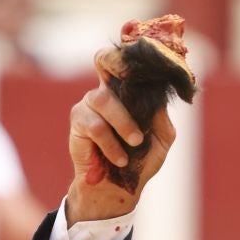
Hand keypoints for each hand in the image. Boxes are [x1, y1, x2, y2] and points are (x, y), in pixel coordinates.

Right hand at [63, 68, 177, 222]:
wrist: (118, 187)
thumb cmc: (139, 160)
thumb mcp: (161, 139)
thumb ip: (162, 119)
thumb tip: (160, 100)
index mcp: (125, 91)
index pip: (119, 61)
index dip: (123, 52)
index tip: (138, 54)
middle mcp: (105, 92)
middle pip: (105, 63)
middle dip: (117, 68)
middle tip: (135, 87)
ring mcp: (88, 105)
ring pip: (103, 98)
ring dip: (123, 122)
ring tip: (136, 142)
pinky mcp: (78, 122)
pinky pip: (95, 126)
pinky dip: (111, 143)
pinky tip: (120, 158)